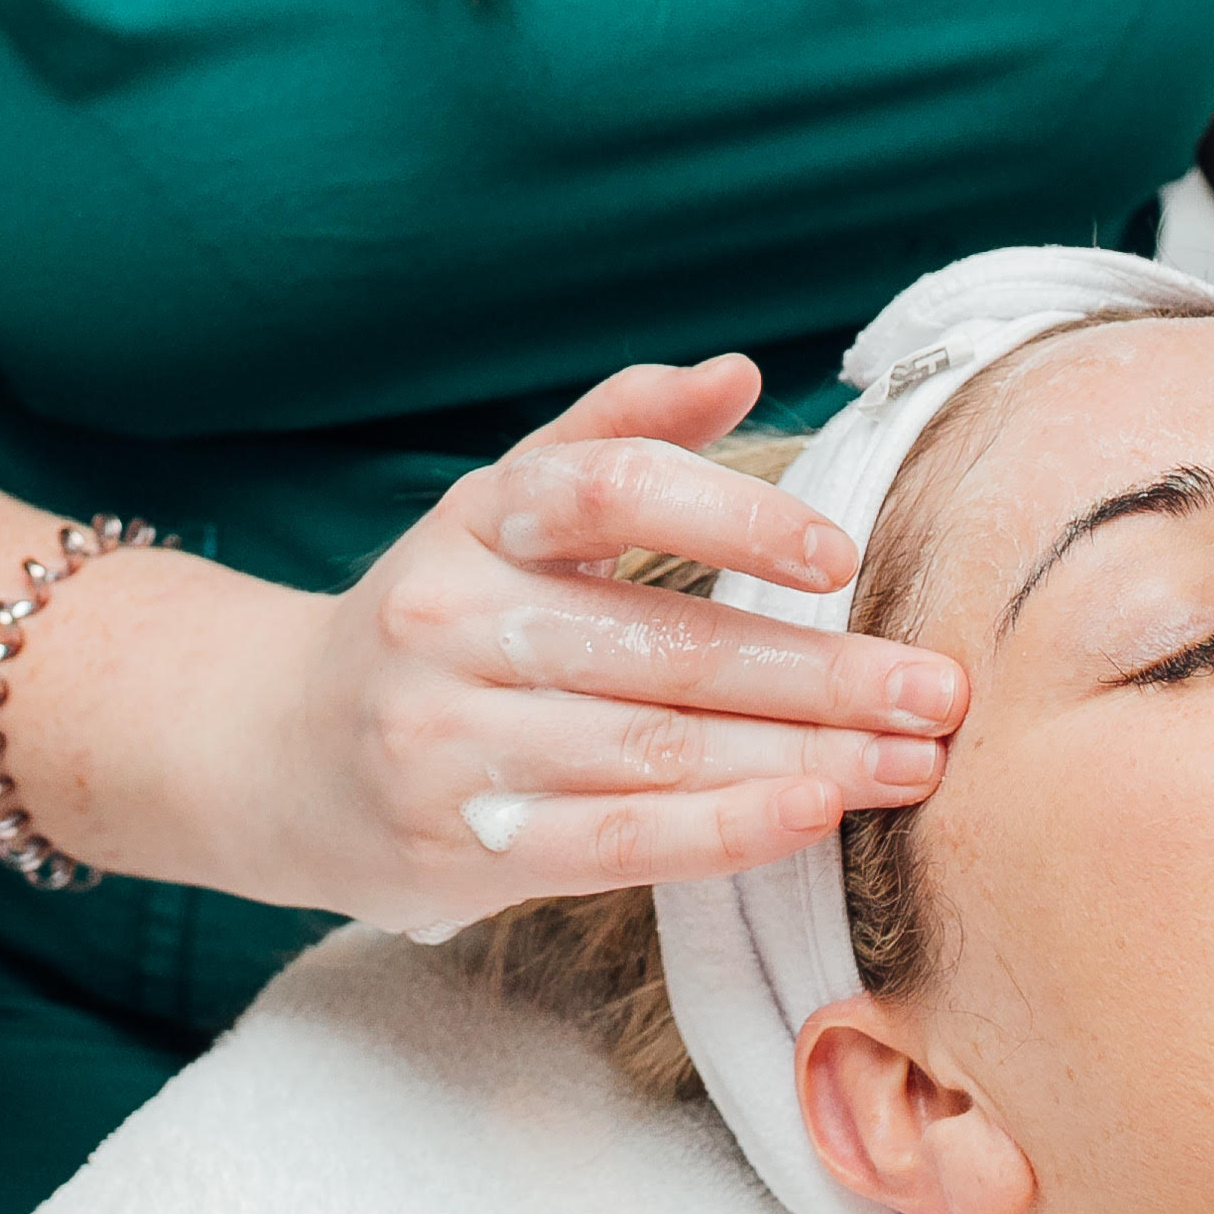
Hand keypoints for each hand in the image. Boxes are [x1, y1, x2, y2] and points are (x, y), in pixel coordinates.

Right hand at [258, 355, 963, 933]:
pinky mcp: (458, 843)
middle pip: (663, 645)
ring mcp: (447, 738)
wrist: (276, 752)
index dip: (730, 512)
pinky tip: (812, 815)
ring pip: (654, 750)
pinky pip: (615, 840)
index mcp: (477, 517)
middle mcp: (451, 621)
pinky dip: (724, 830)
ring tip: (908, 762)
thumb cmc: (437, 618)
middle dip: (820, 672)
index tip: (839, 553)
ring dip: (801, 759)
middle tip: (937, 690)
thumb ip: (618, 432)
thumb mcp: (502, 506)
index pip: (608, 490)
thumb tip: (741, 370)